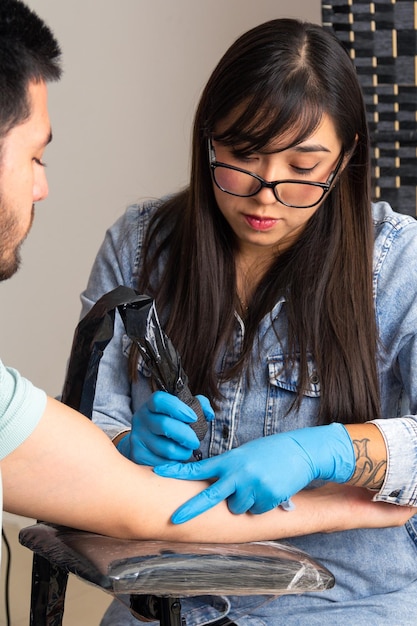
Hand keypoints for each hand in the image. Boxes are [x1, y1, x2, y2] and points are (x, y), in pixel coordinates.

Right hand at [117, 391, 213, 464]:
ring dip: (183, 452)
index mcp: (151, 405)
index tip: (193, 417)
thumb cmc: (169, 424)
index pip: (160, 400)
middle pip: (165, 425)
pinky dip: (175, 463)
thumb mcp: (180, 411)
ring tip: (187, 451)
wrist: (144, 442)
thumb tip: (209, 414)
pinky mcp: (139, 456)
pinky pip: (163, 463)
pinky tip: (177, 460)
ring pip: (167, 449)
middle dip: (186, 435)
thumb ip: (198, 406)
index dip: (178, 408)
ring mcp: (138, 438)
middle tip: (195, 441)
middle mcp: (141, 419)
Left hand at [154, 424, 354, 522]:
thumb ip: (228, 469)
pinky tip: (269, 489)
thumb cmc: (270, 452)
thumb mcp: (244, 455)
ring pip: (236, 508)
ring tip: (256, 484)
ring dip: (243, 502)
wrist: (300, 451)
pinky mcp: (267, 498)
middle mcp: (238, 474)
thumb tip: (216, 487)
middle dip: (191, 509)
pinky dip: (260, 504)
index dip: (177, 471)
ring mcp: (252, 487)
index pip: (198, 467)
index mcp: (229, 460)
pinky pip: (255, 511)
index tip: (157, 472)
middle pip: (210, 496)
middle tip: (174, 519)